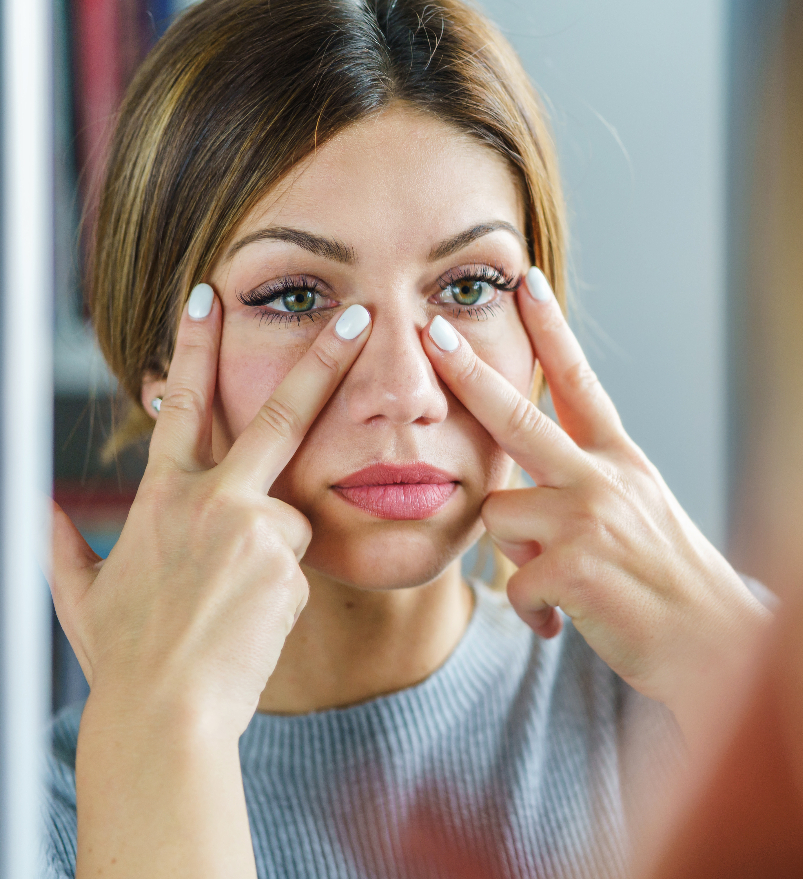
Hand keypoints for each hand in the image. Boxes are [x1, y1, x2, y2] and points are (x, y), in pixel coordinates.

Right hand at [49, 286, 371, 736]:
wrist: (166, 712)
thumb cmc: (126, 657)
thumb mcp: (82, 594)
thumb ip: (62, 543)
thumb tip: (41, 508)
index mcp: (161, 497)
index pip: (181, 404)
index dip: (194, 346)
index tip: (211, 295)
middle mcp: (212, 500)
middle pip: (278, 415)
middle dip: (321, 360)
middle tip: (359, 315)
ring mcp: (255, 529)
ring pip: (291, 517)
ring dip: (272, 551)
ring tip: (231, 605)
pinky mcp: (289, 564)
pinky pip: (299, 564)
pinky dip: (281, 587)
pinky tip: (249, 620)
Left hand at [423, 269, 770, 715]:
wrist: (717, 647)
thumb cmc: (670, 584)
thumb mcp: (641, 513)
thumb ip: (587, 487)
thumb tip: (515, 492)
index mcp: (621, 460)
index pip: (580, 382)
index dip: (551, 330)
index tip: (527, 282)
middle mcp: (605, 477)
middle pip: (519, 415)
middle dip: (470, 372)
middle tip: (433, 332)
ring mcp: (589, 520)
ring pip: (499, 513)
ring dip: (516, 551)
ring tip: (562, 581)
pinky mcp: (574, 568)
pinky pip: (513, 581)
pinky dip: (532, 610)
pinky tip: (565, 622)